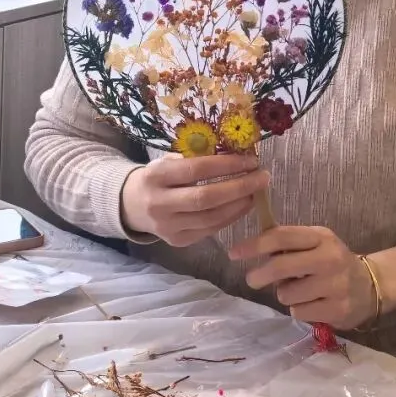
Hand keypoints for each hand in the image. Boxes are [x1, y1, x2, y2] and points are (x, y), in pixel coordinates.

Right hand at [120, 153, 269, 246]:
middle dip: (240, 187)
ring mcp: (167, 227)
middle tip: (263, 177)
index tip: (251, 161)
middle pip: (206, 197)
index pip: (197, 169)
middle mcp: (158, 203)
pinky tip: (243, 206)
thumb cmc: (159, 177)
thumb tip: (238, 155)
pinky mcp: (176, 241)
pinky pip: (210, 231)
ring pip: (210, 218)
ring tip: (256, 192)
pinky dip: (230, 217)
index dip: (227, 165)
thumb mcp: (169, 161)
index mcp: (155, 176)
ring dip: (239, 205)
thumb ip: (196, 158)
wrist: (132, 205)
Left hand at [228, 226, 376, 329]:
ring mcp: (335, 285)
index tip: (234, 253)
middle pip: (281, 266)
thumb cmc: (332, 262)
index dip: (255, 244)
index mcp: (321, 237)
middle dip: (260, 274)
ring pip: (286, 293)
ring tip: (299, 291)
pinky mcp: (337, 309)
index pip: (282, 237)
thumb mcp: (316, 244)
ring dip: (285, 294)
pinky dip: (299, 309)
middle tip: (252, 280)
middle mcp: (330, 258)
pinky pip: (298, 312)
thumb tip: (251, 245)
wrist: (369, 286)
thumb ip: (288, 243)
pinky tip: (312, 303)